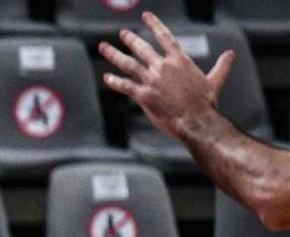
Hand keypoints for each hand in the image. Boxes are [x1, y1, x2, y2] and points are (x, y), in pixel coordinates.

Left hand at [98, 11, 234, 139]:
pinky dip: (115, 81)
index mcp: (180, 60)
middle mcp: (163, 67)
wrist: (196, 120)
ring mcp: (152, 80)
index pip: (165, 37)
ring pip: (128, 64)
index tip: (146, 16)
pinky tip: (107, 78)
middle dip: (130, 39)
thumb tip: (231, 54)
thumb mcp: (215, 80)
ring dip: (114, 55)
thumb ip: (221, 65)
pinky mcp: (144, 95)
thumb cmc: (205, 103)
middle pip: (142, 48)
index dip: (154, 24)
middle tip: (122, 34)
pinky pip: (125, 86)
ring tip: (104, 47)